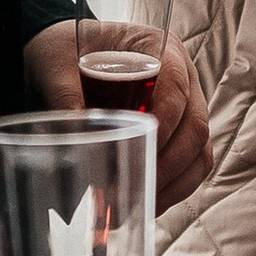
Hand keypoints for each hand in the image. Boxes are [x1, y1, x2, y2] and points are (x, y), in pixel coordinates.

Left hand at [22, 20, 212, 210]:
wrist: (61, 55)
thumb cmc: (62, 50)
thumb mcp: (55, 65)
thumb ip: (64, 98)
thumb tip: (73, 143)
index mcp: (158, 49)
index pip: (175, 88)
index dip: (164, 124)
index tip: (138, 152)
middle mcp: (182, 76)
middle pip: (195, 126)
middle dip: (167, 166)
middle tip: (134, 191)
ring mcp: (185, 105)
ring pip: (199, 149)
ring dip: (174, 183)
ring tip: (142, 206)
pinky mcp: (178, 131)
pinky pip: (192, 163)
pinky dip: (175, 187)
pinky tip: (149, 202)